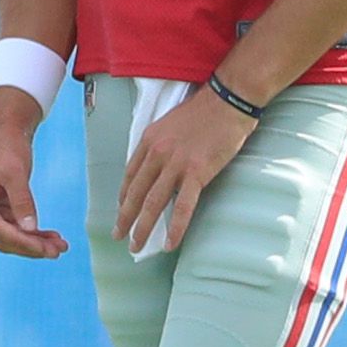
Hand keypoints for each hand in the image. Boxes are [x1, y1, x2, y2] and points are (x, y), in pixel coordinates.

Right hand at [0, 97, 66, 258]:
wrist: (5, 134)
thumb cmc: (5, 147)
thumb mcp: (15, 172)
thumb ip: (22, 201)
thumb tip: (30, 229)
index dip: (23, 242)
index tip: (46, 249)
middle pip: (3, 239)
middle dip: (31, 246)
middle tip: (58, 250)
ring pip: (11, 238)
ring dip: (34, 244)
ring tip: (60, 245)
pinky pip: (15, 230)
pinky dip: (33, 235)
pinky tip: (51, 238)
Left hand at [116, 86, 258, 253]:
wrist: (228, 101)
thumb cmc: (203, 111)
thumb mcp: (170, 123)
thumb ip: (160, 145)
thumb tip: (155, 165)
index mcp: (149, 140)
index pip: (130, 175)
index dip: (124, 196)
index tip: (121, 210)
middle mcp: (157, 153)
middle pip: (136, 192)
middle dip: (125, 218)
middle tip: (118, 236)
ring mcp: (176, 164)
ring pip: (153, 203)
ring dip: (142, 228)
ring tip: (135, 246)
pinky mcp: (197, 173)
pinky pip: (182, 206)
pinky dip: (175, 228)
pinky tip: (169, 243)